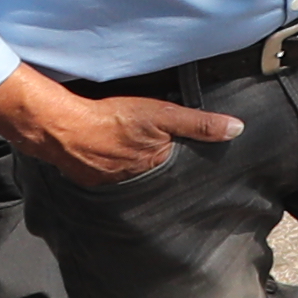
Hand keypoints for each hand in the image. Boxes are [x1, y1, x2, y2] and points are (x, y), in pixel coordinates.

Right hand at [3, 78, 246, 185]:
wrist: (61, 129)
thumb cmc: (113, 119)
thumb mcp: (163, 115)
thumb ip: (199, 123)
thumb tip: (237, 129)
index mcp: (157, 166)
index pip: (179, 168)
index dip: (182, 159)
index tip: (186, 156)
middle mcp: (137, 181)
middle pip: (154, 172)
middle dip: (158, 166)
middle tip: (152, 151)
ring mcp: (111, 183)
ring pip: (131, 174)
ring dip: (132, 165)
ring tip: (130, 152)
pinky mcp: (90, 180)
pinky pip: (107, 175)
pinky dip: (109, 166)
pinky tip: (107, 154)